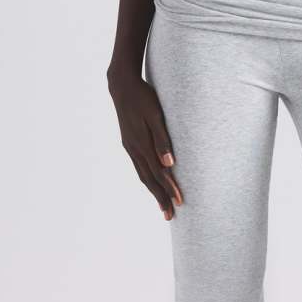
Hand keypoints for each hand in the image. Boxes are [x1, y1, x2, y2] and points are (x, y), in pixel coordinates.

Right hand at [108, 68, 183, 219]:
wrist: (122, 85)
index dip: (169, 189)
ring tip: (162, 205)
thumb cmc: (143, 98)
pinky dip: (146, 178)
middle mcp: (134, 149)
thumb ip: (162, 139)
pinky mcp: (129, 142)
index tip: (179, 203)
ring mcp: (130, 146)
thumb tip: (169, 163)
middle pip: (149, 179)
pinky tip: (151, 182)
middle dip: (160, 198)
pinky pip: (139, 166)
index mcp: (141, 144)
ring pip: (143, 174)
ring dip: (153, 191)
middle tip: (170, 215)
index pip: (159, 173)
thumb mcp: (155, 115)